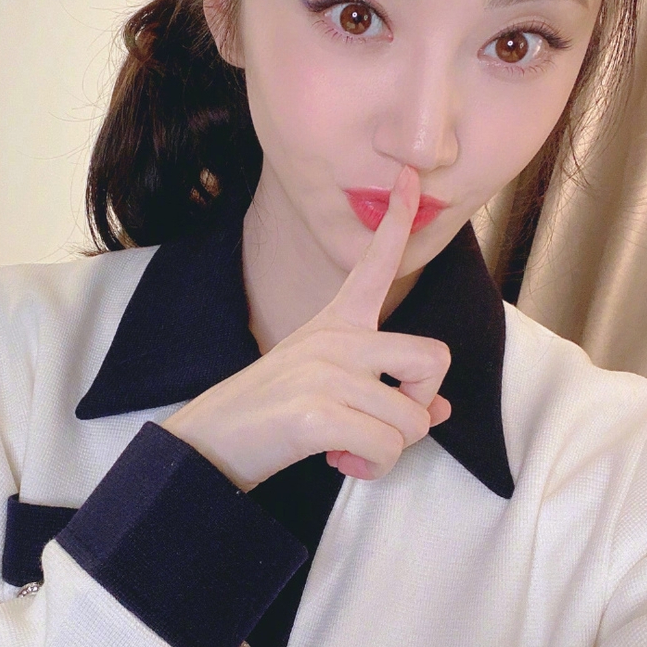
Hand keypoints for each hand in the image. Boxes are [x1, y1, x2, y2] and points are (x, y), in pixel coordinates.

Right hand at [161, 164, 452, 490]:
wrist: (208, 444)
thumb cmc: (270, 415)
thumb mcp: (329, 390)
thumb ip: (385, 393)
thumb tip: (439, 412)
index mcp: (335, 324)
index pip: (374, 264)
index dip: (399, 222)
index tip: (412, 178)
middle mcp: (335, 339)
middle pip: (433, 357)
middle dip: (421, 404)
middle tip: (381, 422)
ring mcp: (326, 373)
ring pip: (413, 418)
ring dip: (390, 449)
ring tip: (348, 449)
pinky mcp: (317, 413)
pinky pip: (386, 446)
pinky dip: (372, 467)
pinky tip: (338, 461)